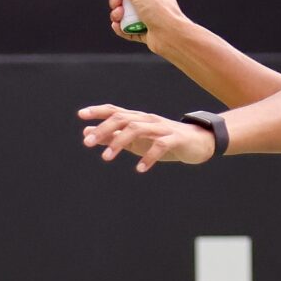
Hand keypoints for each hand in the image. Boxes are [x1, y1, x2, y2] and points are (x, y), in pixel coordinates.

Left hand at [78, 104, 215, 171]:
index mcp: (139, 119)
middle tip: (87, 144)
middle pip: (123, 118)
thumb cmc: (166, 141)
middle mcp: (148, 120)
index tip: (80, 115)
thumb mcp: (137, 141)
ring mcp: (162, 128)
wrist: (200, 142)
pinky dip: (148, 157)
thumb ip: (113, 137)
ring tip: (106, 158)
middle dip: (104, 129)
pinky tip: (140, 169)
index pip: (116, 110)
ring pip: (137, 129)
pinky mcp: (176, 139)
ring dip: (119, 142)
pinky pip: (160, 146)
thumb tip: (87, 134)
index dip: (98, 111)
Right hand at [100, 0, 189, 47]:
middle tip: (116, 3)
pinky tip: (117, 26)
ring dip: (117, 15)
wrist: (170, 35)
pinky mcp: (146, 32)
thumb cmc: (159, 9)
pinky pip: (128, 29)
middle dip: (117, 2)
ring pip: (126, 15)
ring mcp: (149, 18)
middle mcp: (153, 2)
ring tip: (118, 16)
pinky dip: (121, 29)